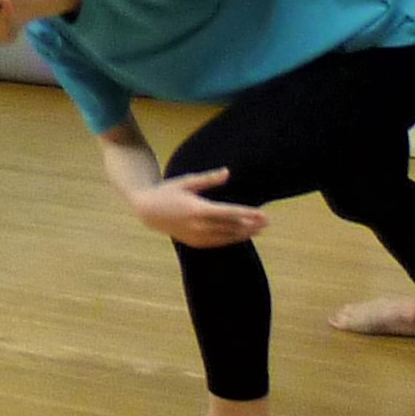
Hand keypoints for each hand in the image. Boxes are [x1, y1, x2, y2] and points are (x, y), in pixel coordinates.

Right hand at [134, 168, 268, 247]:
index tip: (263, 214)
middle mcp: (199, 225)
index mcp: (198, 208)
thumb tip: (227, 172)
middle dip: (251, 225)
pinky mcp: (194, 242)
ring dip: (244, 234)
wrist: (147, 211)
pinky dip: (231, 239)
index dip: (248, 214)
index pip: (230, 213)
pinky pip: (217, 242)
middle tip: (267, 222)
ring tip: (259, 230)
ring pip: (226, 237)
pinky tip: (241, 236)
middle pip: (231, 227)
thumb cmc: (167, 192)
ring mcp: (196, 235)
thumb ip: (208, 179)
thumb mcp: (186, 182)